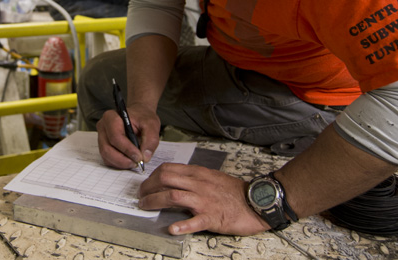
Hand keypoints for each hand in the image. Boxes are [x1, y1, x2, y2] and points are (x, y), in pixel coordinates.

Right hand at [96, 104, 159, 169]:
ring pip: (106, 156)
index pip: (115, 137)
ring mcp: (101, 138)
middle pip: (107, 149)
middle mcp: (103, 127)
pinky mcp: (103, 146)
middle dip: (122, 160)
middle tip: (137, 163)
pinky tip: (129, 161)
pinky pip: (107, 159)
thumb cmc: (143, 118)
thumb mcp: (151, 125)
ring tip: (135, 162)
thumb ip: (151, 140)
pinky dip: (118, 164)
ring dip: (121, 163)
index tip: (139, 157)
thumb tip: (145, 157)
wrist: (139, 115)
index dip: (127, 149)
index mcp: (111, 117)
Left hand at [138, 164, 268, 235]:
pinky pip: (195, 221)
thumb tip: (175, 180)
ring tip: (145, 207)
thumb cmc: (234, 191)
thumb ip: (194, 178)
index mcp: (198, 174)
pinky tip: (173, 229)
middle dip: (148, 187)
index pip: (168, 169)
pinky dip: (182, 225)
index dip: (152, 176)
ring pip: (173, 196)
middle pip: (165, 179)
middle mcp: (198, 184)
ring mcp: (204, 200)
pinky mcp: (212, 217)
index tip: (146, 184)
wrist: (256, 201)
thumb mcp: (212, 177)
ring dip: (155, 201)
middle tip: (141, 196)